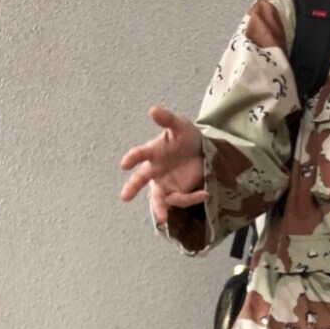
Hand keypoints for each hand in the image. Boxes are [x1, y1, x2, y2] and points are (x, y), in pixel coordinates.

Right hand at [119, 106, 207, 223]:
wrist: (202, 151)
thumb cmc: (186, 138)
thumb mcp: (180, 126)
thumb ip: (167, 119)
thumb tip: (153, 110)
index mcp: (153, 153)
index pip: (139, 154)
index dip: (132, 158)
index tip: (125, 164)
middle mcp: (155, 170)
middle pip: (141, 180)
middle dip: (133, 188)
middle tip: (125, 196)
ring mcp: (165, 184)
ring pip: (158, 198)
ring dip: (159, 208)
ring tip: (162, 218)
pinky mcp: (177, 193)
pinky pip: (181, 199)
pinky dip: (192, 198)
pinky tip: (204, 193)